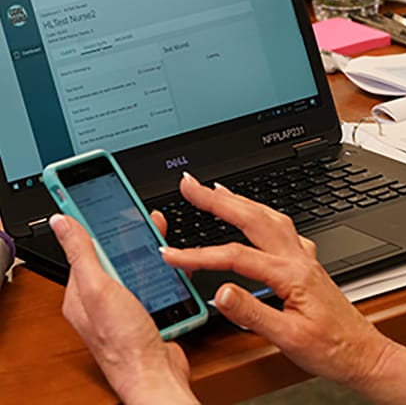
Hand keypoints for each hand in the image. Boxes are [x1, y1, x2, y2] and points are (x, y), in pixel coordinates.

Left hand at [49, 214, 198, 404]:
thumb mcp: (98, 288)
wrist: (156, 374)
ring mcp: (126, 303)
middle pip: (115, 253)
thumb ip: (82, 253)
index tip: (101, 199)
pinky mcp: (147, 308)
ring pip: (138, 265)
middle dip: (131, 234)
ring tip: (164, 235)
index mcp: (81, 291)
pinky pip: (155, 280)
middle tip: (146, 217)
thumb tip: (61, 220)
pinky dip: (166, 270)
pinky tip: (176, 264)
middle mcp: (102, 297)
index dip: (93, 222)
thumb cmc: (124, 340)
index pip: (85, 247)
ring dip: (152, 250)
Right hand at [160, 173, 405, 402]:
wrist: (362, 353)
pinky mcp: (307, 262)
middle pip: (253, 217)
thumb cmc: (331, 349)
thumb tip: (220, 291)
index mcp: (290, 274)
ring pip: (269, 216)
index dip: (199, 254)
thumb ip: (252, 312)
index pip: (235, 257)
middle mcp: (297, 257)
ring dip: (241, 200)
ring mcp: (303, 256)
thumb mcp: (288, 339)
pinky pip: (282, 227)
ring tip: (217, 191)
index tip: (171, 253)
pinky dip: (262, 214)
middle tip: (191, 186)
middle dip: (217, 199)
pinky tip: (256, 215)